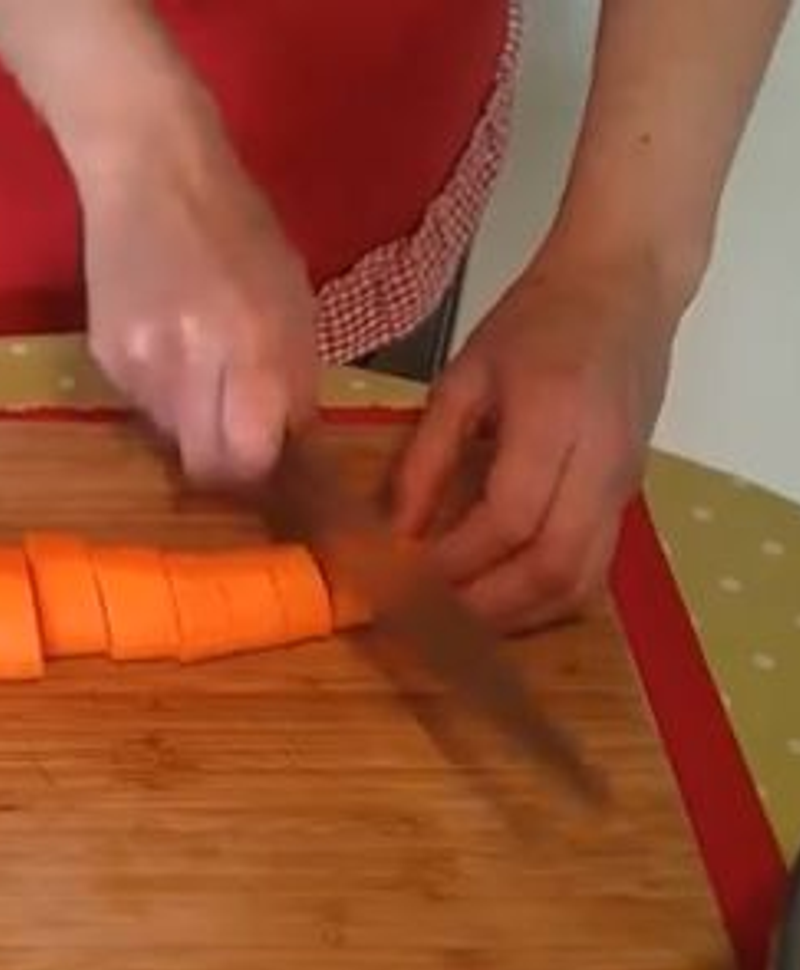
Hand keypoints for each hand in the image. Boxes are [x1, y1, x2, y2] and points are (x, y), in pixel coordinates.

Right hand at [78, 133, 319, 482]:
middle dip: (227, 462)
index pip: (251, 456)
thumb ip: (295, 373)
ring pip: (172, 438)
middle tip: (240, 435)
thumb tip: (293, 441)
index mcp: (251, 344)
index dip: (263, 469)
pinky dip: (162, 391)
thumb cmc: (236, 223)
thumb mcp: (291, 292)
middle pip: (205, 466)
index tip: (272, 458)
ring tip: (202, 365)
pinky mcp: (104, 358)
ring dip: (194, 421)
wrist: (147, 170)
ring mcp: (139, 364)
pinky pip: (142, 405)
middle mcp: (189, 364)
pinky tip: (167, 341)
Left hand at [393, 246, 678, 632]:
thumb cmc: (536, 324)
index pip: (508, 517)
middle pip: (552, 565)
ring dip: (519, 615)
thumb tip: (395, 532)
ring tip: (458, 623)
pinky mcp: (629, 500)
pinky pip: (594, 569)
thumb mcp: (462, 378)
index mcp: (555, 419)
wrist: (623, 291)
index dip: (454, 561)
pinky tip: (501, 601)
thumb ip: (426, 457)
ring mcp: (624, 487)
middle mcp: (601, 463)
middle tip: (426, 620)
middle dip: (486, 605)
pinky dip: (546, 599)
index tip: (402, 582)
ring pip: (581, 581)